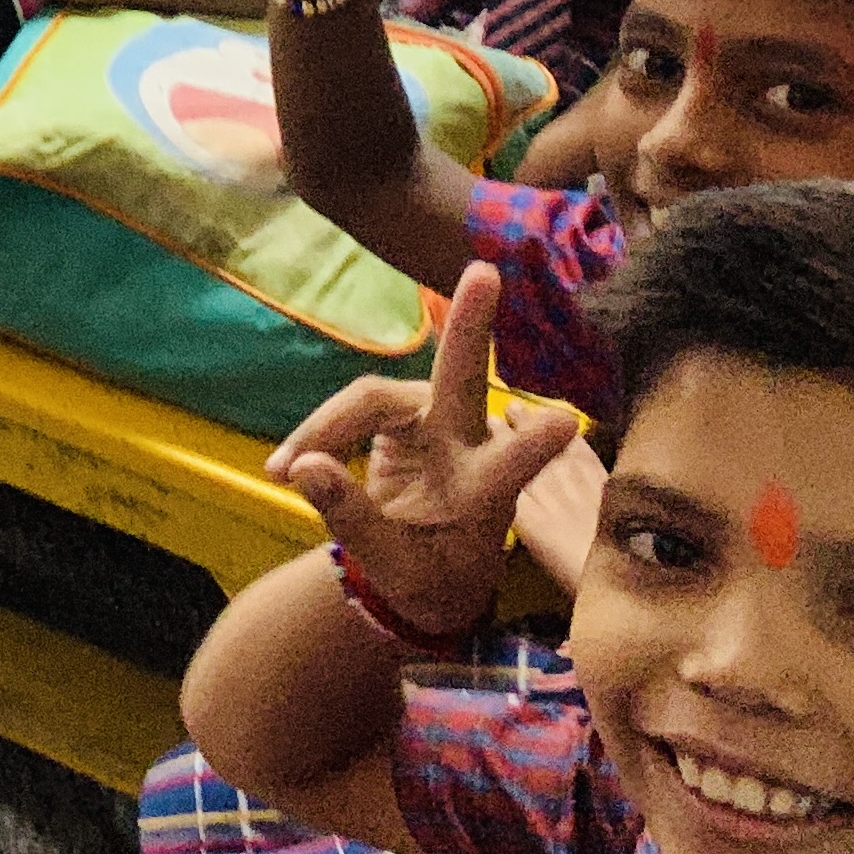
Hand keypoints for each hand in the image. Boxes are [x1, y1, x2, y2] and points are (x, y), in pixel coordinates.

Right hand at [267, 266, 586, 644]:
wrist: (421, 578)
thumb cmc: (427, 580)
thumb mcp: (391, 568)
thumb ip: (351, 519)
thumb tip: (303, 467)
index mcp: (483, 497)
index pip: (508, 470)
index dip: (532, 447)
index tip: (571, 424)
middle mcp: (466, 447)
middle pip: (463, 381)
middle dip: (469, 328)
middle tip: (483, 273)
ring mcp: (435, 424)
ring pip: (374, 396)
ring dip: (324, 427)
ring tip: (282, 473)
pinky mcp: (404, 416)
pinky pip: (353, 406)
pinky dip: (316, 432)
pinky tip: (288, 467)